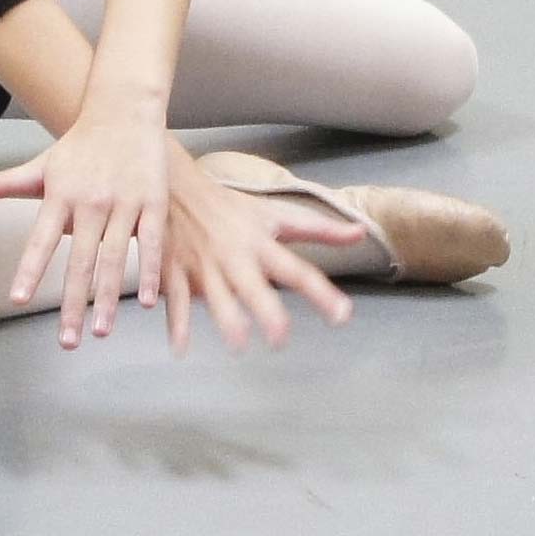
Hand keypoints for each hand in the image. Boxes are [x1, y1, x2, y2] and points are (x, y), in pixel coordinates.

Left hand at [0, 110, 167, 349]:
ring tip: (101, 331)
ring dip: (108, 296)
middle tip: (67, 341)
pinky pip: (150, 242)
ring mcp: (123, 201)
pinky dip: (148, 271)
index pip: (40, 239)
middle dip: (74, 303)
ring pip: (114, 256)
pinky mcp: (152, 200)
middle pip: (80, 258)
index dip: (30, 269)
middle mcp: (90, 200)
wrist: (123, 111)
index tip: (18, 299)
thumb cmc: (79, 145)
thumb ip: (3, 184)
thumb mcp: (40, 164)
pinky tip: (147, 301)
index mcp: (60, 194)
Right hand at [157, 141, 366, 357]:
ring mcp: (204, 265)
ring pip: (216, 295)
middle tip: (281, 337)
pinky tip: (180, 348)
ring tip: (239, 343)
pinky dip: (176, 324)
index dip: (320, 293)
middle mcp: (235, 256)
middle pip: (254, 286)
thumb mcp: (276, 214)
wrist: (177, 187)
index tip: (342, 315)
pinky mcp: (175, 271)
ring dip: (226, 318)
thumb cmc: (233, 207)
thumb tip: (360, 232)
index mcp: (261, 244)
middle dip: (266, 309)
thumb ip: (319, 229)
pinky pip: (176, 300)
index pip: (297, 270)